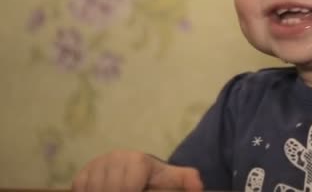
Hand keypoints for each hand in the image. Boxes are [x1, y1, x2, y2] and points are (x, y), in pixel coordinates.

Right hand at [72, 149, 203, 191]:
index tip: (138, 191)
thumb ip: (185, 180)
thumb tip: (198, 186)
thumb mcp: (169, 179)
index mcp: (136, 160)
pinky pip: (80, 191)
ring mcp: (96, 165)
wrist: (133, 172)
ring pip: (94, 191)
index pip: (127, 188)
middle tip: (132, 191)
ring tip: (119, 191)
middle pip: (110, 190)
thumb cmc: (152, 179)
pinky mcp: (81, 174)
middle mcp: (114, 158)